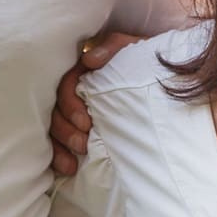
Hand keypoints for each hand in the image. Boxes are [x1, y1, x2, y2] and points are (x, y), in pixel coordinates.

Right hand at [51, 34, 138, 174]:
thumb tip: (89, 60)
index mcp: (83, 71)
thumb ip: (112, 47)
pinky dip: (59, 156)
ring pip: (52, 127)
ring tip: (73, 164)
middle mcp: (74, 91)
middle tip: (82, 144)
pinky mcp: (76, 129)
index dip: (70, 104)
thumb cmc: (145, 61)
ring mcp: (73, 111)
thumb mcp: (133, 47)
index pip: (65, 86)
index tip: (86, 122)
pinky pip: (58, 142)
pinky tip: (67, 169)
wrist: (165, 78)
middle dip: (64, 130)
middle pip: (54, 109)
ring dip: (59, 146)